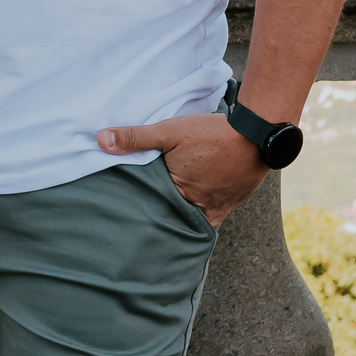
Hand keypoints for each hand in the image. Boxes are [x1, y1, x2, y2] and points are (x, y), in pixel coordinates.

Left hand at [97, 113, 268, 227]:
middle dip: (160, 219)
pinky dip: (200, 217)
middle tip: (141, 224)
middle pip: (173, 218)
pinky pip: (211, 217)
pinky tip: (191, 210)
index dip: (140, 212)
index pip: (153, 210)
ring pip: (192, 219)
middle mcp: (198, 208)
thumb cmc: (210, 134)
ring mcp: (216, 208)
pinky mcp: (230, 204)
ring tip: (164, 217)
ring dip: (180, 217)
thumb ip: (135, 137)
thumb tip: (100, 140)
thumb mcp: (168, 131)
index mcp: (178, 194)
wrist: (255, 135)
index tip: (127, 217)